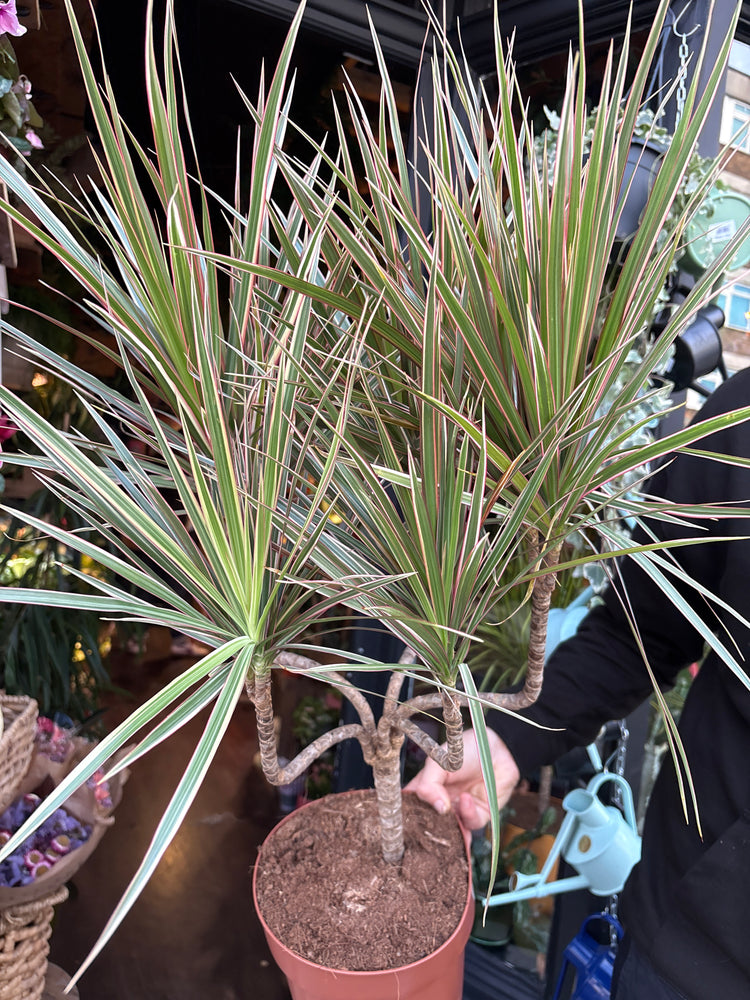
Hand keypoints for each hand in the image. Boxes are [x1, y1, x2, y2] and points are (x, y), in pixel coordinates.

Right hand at [405, 728, 520, 829]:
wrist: (496, 748)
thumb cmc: (465, 750)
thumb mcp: (438, 762)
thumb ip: (428, 785)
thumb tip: (437, 809)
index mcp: (428, 788)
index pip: (412, 806)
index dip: (407, 813)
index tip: (403, 819)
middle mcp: (442, 802)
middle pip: (429, 822)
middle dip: (428, 825)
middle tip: (427, 822)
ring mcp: (459, 810)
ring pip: (449, 829)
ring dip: (448, 823)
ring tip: (448, 808)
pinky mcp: (479, 815)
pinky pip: (470, 823)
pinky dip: (467, 813)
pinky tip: (466, 798)